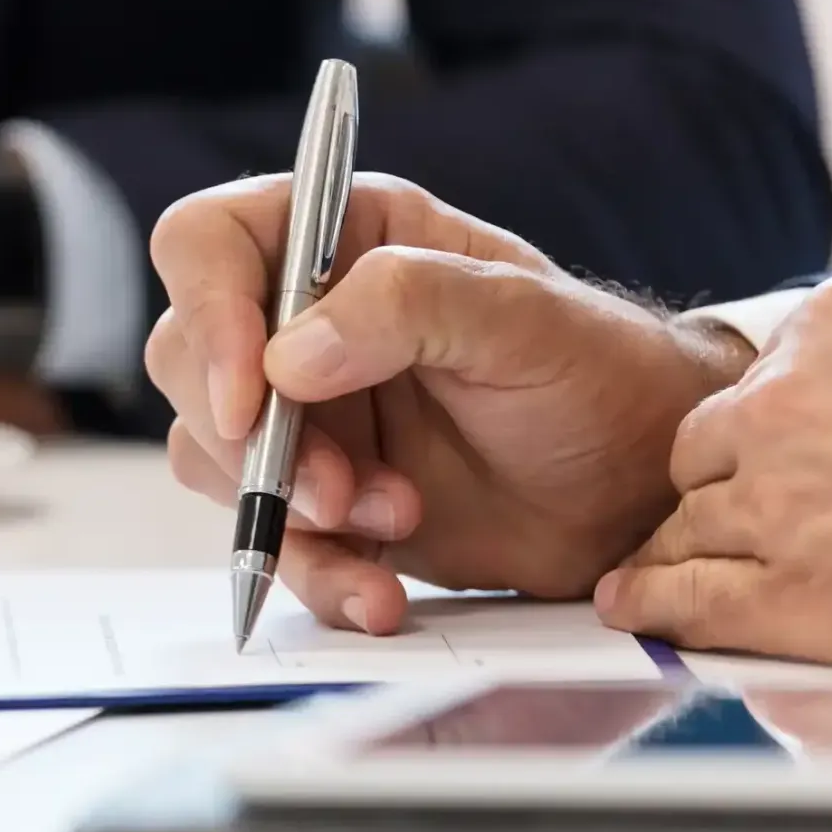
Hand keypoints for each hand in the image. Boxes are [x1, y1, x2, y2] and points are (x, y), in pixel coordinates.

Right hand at [145, 173, 754, 633]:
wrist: (642, 491)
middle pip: (188, 360)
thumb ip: (407, 305)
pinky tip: (379, 593)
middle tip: (336, 488)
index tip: (248, 396)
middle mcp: (305, 320)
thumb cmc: (600, 375)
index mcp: (344, 237)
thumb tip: (287, 358)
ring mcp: (307, 414)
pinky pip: (269, 539)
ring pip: (212, 457)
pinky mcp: (323, 499)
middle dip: (251, 439)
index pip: (209, 242)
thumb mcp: (522, 319)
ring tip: (395, 520)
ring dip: (285, 509)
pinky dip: (314, 575)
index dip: (208, 312)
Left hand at [598, 270, 831, 666]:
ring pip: (690, 524)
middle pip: (707, 451)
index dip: (773, 424)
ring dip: (678, 548)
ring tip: (656, 571)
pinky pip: (692, 597)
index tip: (784, 449)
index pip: (768, 375)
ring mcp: (778, 500)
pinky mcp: (793, 591)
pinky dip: (655, 603)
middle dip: (717, 483)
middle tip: (730, 513)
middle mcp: (783, 404)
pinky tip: (632, 608)